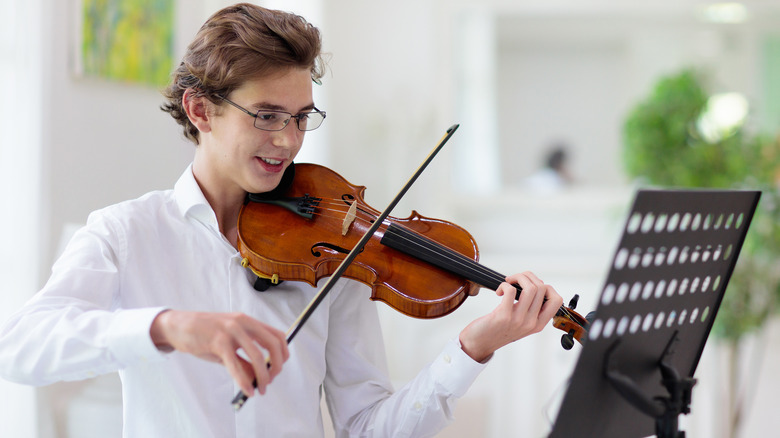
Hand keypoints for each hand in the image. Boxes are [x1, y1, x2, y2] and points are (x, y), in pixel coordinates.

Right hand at [149, 310, 288, 396]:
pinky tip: (247, 391)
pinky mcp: (218, 342)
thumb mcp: (229, 343)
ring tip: (261, 389)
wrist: (179, 325)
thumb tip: (259, 378)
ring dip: (263, 376)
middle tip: (271, 380)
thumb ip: (244, 358)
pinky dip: (244, 381)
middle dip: (276, 366)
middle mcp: (243, 323)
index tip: (278, 367)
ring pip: (257, 356)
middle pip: (272, 344)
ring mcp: (231, 331)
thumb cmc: (205, 334)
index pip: (277, 335)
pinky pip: (236, 365)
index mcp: (248, 321)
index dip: (283, 353)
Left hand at [458, 271, 562, 361]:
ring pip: (530, 288)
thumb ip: (530, 310)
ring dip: (518, 277)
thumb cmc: (498, 331)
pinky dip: (505, 285)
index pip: (557, 300)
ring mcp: (518, 320)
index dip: (547, 287)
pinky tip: (499, 291)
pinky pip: (511, 291)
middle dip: (528, 277)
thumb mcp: (521, 324)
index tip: (531, 286)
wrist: (479, 344)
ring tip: (508, 282)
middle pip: (542, 288)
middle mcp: (531, 323)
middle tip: (515, 280)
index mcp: (538, 324)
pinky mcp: (503, 316)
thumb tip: (535, 285)